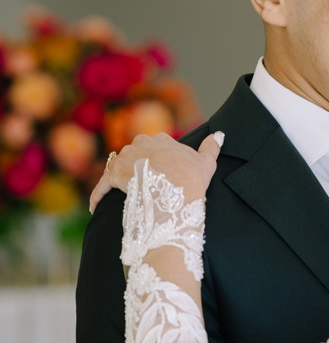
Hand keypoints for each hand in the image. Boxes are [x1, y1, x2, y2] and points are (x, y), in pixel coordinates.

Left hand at [89, 131, 222, 213]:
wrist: (174, 191)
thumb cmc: (191, 177)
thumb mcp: (206, 161)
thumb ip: (211, 147)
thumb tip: (219, 134)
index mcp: (161, 140)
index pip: (155, 145)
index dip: (157, 160)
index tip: (159, 173)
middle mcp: (140, 144)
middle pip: (134, 154)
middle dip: (135, 166)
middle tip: (140, 185)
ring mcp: (125, 158)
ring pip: (118, 167)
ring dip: (117, 179)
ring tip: (119, 197)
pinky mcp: (112, 176)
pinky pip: (102, 186)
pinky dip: (98, 196)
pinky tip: (95, 208)